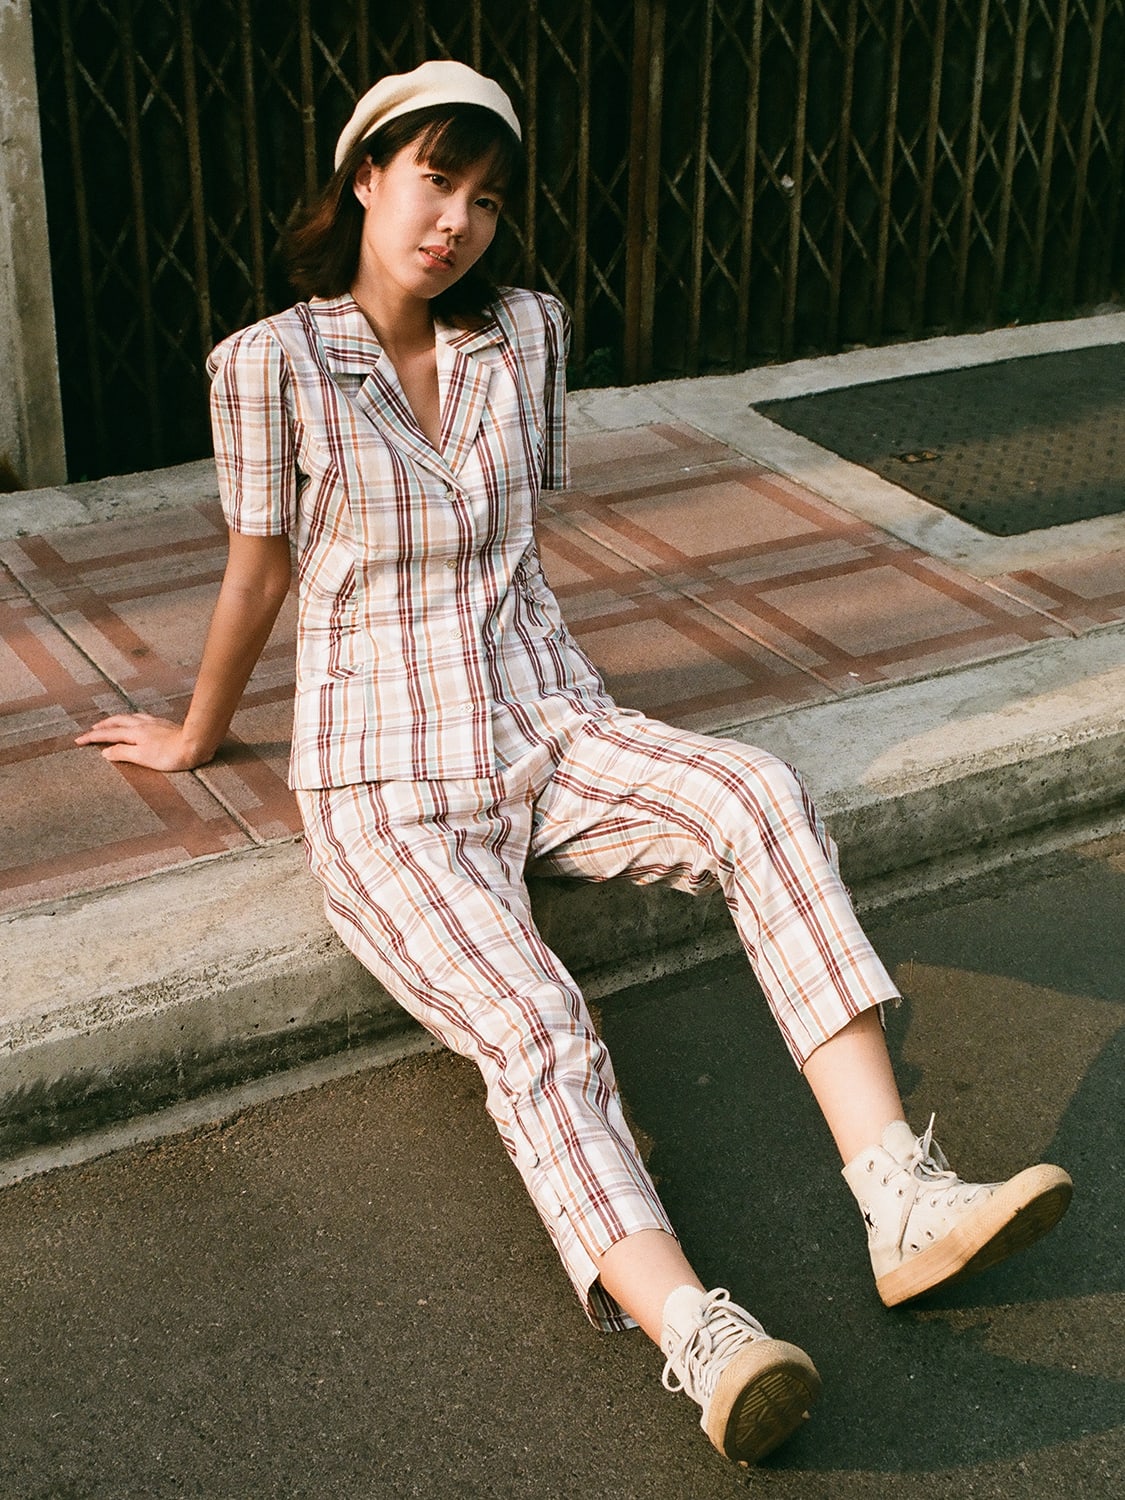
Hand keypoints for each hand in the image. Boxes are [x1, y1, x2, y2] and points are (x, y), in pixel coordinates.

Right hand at [75, 713, 213, 771]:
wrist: (196, 743)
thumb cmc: (171, 755)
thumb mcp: (142, 757)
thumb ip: (123, 753)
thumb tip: (105, 751)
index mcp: (134, 733)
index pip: (108, 734)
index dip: (92, 737)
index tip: (78, 740)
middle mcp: (142, 724)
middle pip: (117, 721)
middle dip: (103, 725)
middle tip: (92, 729)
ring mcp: (154, 722)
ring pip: (130, 717)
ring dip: (117, 720)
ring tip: (112, 723)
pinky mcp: (164, 724)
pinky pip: (142, 718)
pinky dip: (133, 719)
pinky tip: (139, 722)